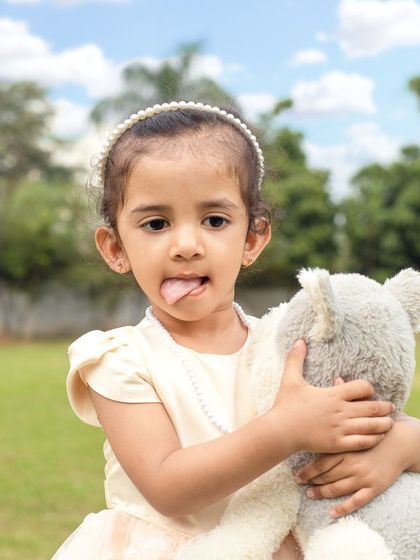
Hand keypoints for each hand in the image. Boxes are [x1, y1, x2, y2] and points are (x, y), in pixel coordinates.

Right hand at [271, 340, 393, 454]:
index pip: (363, 388)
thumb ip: (296, 359)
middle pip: (373, 407)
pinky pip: (363, 442)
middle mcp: (340, 411)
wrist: (279, 431)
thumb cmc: (285, 405)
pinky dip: (374, 439)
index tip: (367, 392)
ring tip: (388, 422)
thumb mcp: (290, 379)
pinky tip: (376, 437)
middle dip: (384, 407)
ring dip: (383, 424)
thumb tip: (299, 340)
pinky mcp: (338, 444)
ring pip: (372, 426)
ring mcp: (340, 429)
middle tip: (390, 407)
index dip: (368, 389)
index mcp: (333, 394)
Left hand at [293, 419, 412, 516]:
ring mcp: (363, 477)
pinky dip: (343, 508)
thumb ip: (335, 431)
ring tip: (310, 494)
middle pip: (326, 477)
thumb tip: (316, 425)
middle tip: (300, 485)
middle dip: (311, 482)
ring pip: (337, 489)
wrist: (398, 443)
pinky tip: (332, 513)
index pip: (320, 463)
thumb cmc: (371, 434)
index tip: (296, 476)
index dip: (307, 471)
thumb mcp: (352, 430)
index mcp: (345, 450)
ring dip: (322, 493)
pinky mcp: (374, 488)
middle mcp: (352, 464)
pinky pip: (356, 501)